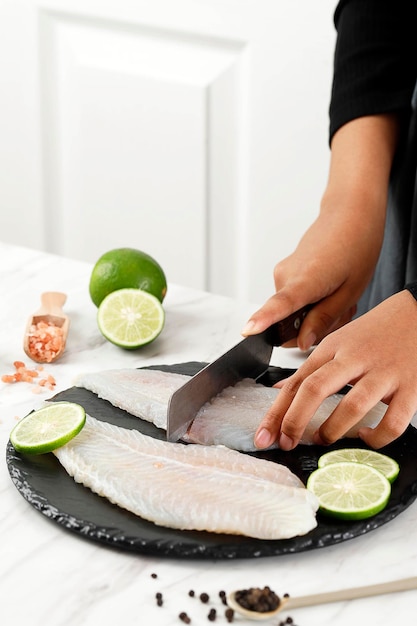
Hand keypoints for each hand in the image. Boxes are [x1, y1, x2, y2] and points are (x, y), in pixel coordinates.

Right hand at [242, 115, 398, 349]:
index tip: (248, 330)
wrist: (350, 213)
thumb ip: (324, 319)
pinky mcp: (283, 272)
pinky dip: (313, 303)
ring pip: (294, 313)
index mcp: (308, 279)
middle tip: (342, 310)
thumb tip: (303, 343)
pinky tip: (331, 289)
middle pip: (290, 322)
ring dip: (317, 314)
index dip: (264, 319)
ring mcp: (282, 273)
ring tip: (340, 295)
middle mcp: (285, 276)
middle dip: (314, 326)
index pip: (281, 304)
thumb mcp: (351, 292)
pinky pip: (294, 300)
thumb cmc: (357, 247)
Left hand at [254, 290, 416, 450]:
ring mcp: (384, 373)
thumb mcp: (339, 342)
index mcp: (333, 347)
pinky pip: (393, 422)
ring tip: (323, 439)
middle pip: (315, 389)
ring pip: (352, 405)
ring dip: (332, 429)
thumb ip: (311, 368)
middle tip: (287, 442)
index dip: (277, 412)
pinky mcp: (411, 388)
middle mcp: (355, 358)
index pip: (296, 382)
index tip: (264, 435)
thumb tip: (279, 390)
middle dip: (295, 421)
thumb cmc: (377, 332)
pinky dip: (376, 437)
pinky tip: (365, 436)